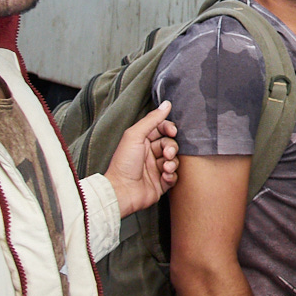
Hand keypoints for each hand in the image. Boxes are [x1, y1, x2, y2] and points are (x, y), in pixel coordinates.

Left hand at [104, 103, 177, 218]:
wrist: (121, 191)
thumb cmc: (124, 163)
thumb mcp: (135, 135)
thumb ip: (152, 119)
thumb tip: (167, 104)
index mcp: (142, 141)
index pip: (161, 129)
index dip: (169, 129)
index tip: (172, 131)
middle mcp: (149, 154)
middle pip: (170, 144)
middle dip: (172, 148)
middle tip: (167, 154)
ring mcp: (155, 168)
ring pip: (174, 160)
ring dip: (172, 163)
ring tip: (165, 167)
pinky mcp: (160, 183)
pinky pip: (173, 176)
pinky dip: (171, 175)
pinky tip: (164, 177)